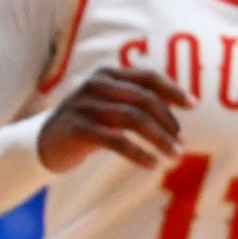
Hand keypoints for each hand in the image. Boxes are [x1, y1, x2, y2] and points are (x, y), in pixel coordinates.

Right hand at [37, 67, 189, 172]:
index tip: (193, 105)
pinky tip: (152, 164)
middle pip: (144, 99)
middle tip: (182, 142)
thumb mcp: (113, 104)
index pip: (148, 77)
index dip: (173, 90)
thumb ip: (141, 99)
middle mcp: (97, 85)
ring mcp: (85, 105)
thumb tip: (183, 102)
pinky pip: (116, 140)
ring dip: (159, 139)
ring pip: (133, 119)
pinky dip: (138, 153)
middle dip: (168, 121)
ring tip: (175, 155)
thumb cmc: (89, 122)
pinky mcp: (78, 129)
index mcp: (109, 74)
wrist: (44, 143)